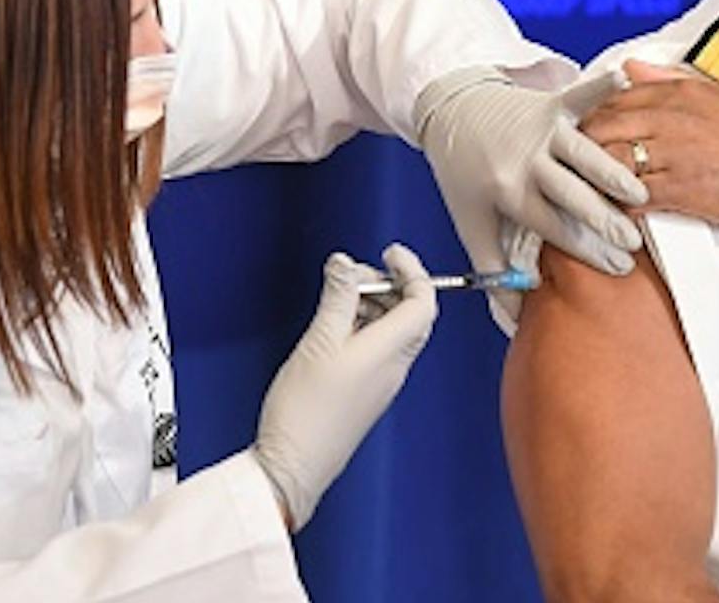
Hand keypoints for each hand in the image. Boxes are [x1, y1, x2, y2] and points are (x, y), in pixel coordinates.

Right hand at [252, 244, 438, 530]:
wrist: (294, 467)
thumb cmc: (305, 411)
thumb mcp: (318, 341)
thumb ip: (337, 298)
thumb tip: (346, 264)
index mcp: (391, 350)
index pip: (424, 301)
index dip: (412, 270)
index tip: (389, 252)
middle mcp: (394, 366)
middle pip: (411, 314)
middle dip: (388, 286)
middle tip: (353, 276)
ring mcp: (381, 381)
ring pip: (393, 331)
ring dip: (372, 306)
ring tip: (336, 299)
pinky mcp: (365, 393)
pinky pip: (376, 349)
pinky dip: (361, 328)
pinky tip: (331, 328)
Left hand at [417, 68, 648, 275]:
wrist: (451, 112)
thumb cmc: (466, 172)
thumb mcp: (471, 223)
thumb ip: (494, 270)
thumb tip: (516, 317)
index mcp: (508, 192)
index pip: (554, 228)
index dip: (587, 251)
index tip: (618, 269)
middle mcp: (527, 160)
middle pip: (573, 195)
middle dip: (605, 222)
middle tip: (634, 243)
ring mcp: (542, 130)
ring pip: (586, 154)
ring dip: (615, 173)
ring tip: (642, 194)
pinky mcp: (552, 105)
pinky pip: (582, 97)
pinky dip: (604, 88)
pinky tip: (628, 81)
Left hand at [580, 59, 718, 232]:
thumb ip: (669, 80)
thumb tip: (630, 67)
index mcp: (679, 92)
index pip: (613, 98)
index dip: (591, 118)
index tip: (582, 135)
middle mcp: (670, 117)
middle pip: (601, 128)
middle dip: (579, 147)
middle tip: (572, 166)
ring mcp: (674, 153)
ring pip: (608, 162)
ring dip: (590, 178)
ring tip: (583, 192)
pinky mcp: (682, 189)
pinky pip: (631, 196)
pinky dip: (615, 206)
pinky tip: (611, 213)